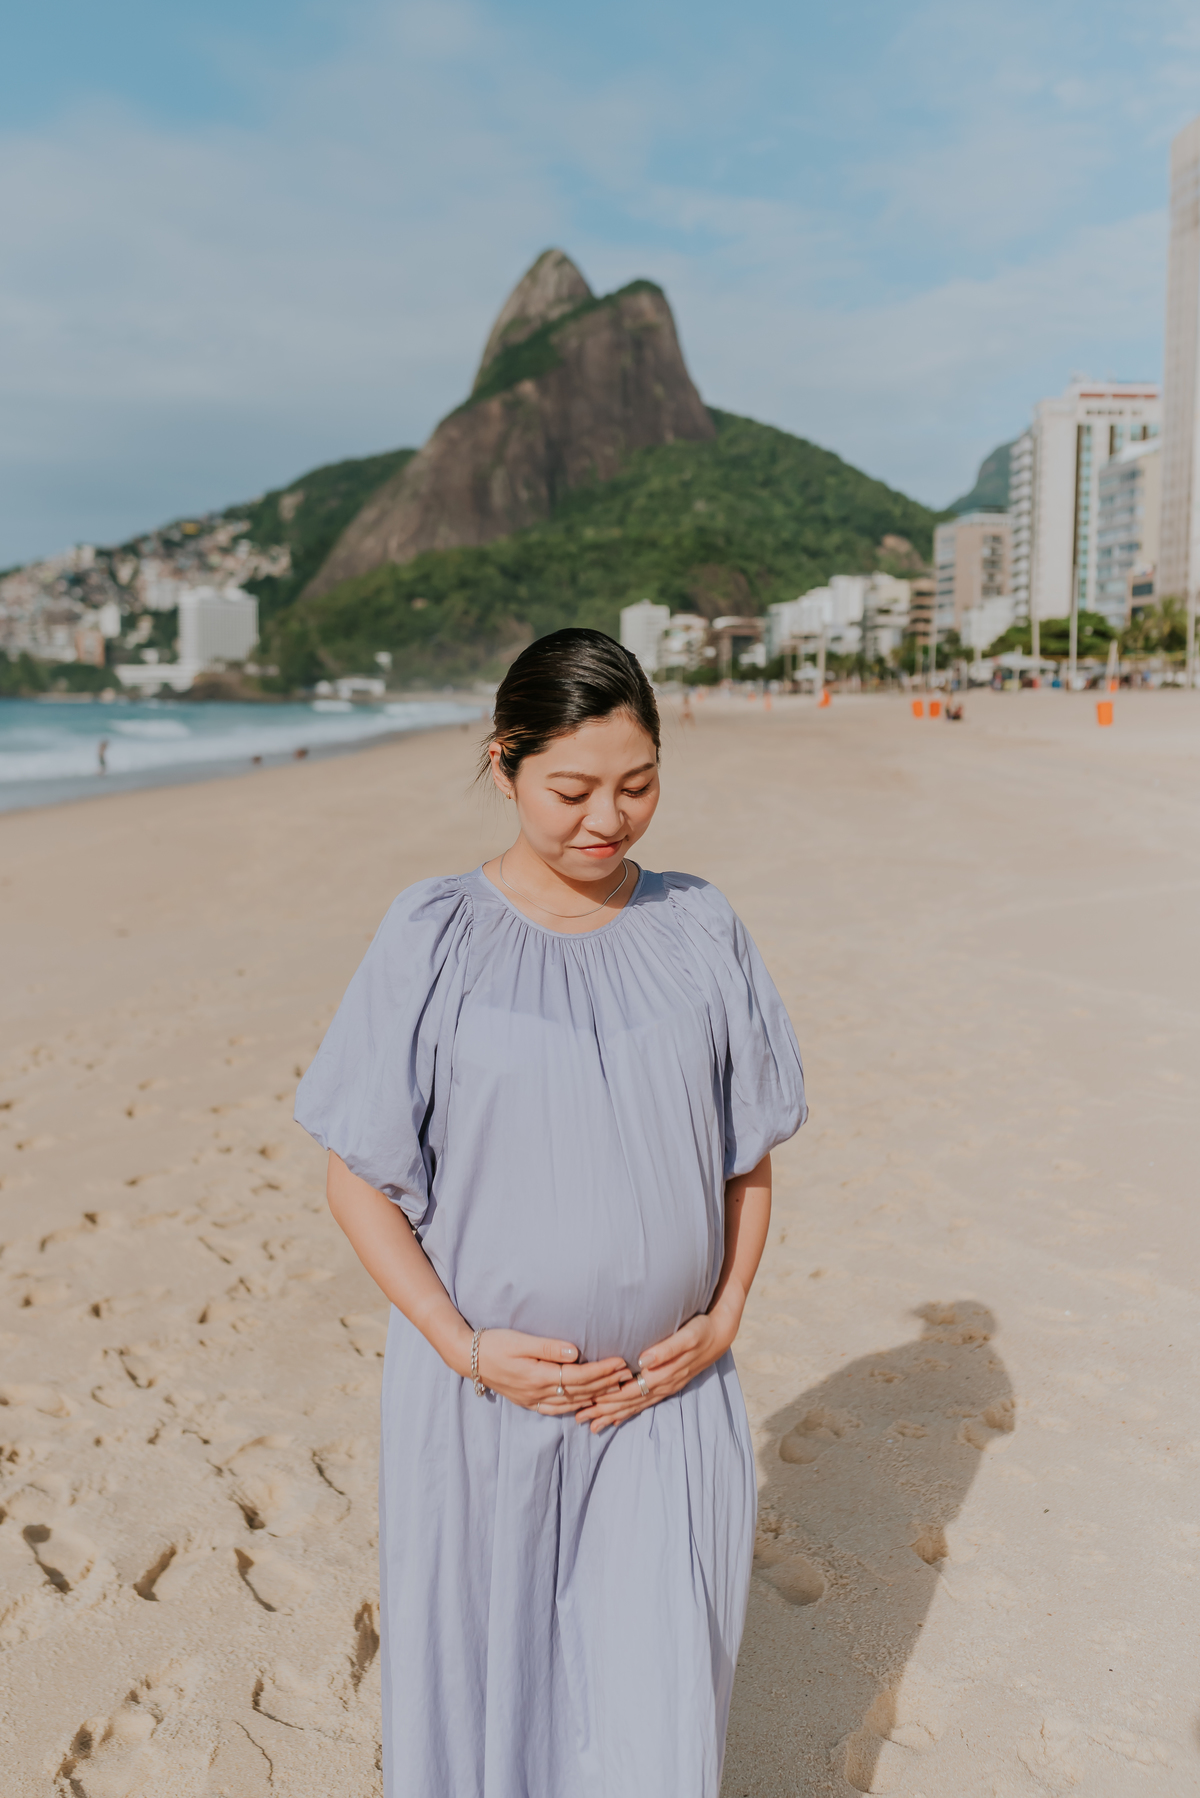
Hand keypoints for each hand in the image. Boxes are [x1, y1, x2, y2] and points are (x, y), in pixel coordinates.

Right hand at [474, 1329, 629, 1414]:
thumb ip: (549, 1347)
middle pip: (579, 1391)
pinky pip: (556, 1409)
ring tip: (614, 1389)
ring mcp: (532, 1400)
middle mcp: (538, 1392)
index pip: (579, 1376)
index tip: (620, 1363)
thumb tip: (576, 1352)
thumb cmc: (495, 1343)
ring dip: (594, 1396)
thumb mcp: (521, 1341)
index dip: (602, 1371)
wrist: (469, 1357)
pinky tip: (584, 1404)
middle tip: (627, 1375)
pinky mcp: (527, 1401)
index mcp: (539, 1376)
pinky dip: (574, 1407)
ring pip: (570, 1403)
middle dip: (605, 1383)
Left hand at [573, 1307, 737, 1433]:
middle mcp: (663, 1384)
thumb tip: (644, 1360)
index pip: (630, 1391)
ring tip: (593, 1425)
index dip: (609, 1398)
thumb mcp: (687, 1336)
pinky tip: (618, 1418)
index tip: (588, 1403)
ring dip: (614, 1415)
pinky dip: (629, 1411)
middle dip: (604, 1411)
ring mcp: (666, 1386)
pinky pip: (645, 1403)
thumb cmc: (701, 1331)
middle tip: (580, 1419)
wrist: (721, 1333)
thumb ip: (666, 1349)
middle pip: (629, 1402)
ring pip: (635, 1406)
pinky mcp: (668, 1384)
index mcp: (663, 1374)